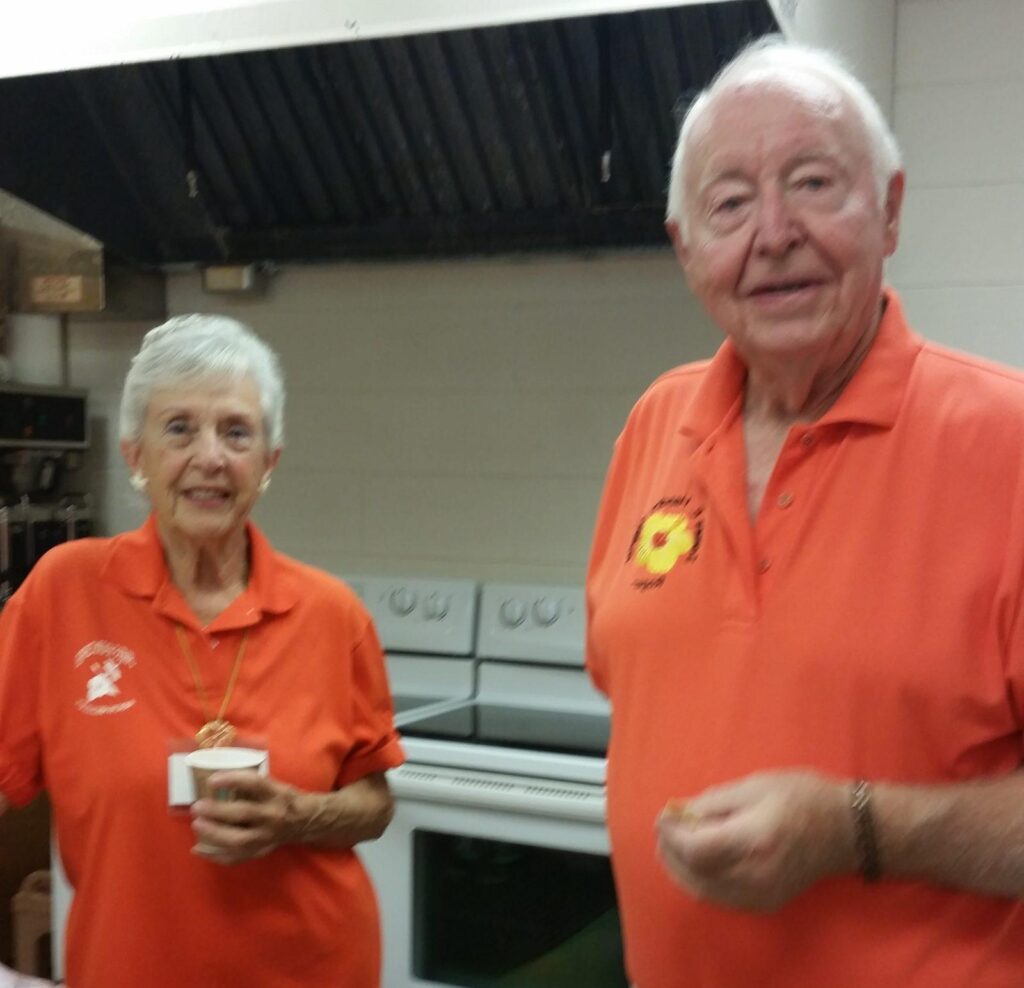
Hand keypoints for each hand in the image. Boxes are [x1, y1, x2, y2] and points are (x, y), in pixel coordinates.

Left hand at [190, 771, 301, 864]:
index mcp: (276, 794)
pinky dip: (215, 855)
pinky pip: (235, 857)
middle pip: (243, 814)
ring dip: (213, 834)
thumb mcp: (273, 785)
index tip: (211, 780)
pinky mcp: (260, 852)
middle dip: (217, 811)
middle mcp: (272, 816)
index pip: (255, 784)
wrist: (303, 822)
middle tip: (197, 807)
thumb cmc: (282, 798)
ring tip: (197, 825)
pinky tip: (199, 849)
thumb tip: (215, 783)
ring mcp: (266, 838)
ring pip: (237, 841)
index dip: (232, 780)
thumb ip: (249, 785)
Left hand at [656, 770, 855, 911]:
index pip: (696, 849)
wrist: (845, 830)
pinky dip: (700, 880)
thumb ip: (712, 803)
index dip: (671, 835)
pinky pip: (720, 897)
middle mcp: (757, 875)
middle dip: (670, 852)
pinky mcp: (765, 903)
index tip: (663, 816)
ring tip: (672, 844)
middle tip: (664, 829)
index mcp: (755, 840)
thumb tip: (679, 814)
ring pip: (704, 892)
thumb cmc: (801, 796)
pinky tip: (696, 860)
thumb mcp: (753, 785)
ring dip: (681, 869)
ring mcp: (763, 895)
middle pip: (695, 875)